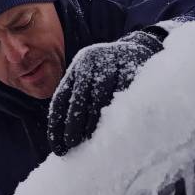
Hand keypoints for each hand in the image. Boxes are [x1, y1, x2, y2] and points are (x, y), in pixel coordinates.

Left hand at [48, 28, 166, 155]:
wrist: (138, 48)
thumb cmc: (109, 75)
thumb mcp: (90, 81)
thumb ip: (78, 103)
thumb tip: (65, 139)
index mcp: (77, 69)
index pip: (61, 100)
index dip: (56, 125)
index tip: (57, 146)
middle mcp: (90, 63)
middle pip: (78, 99)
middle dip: (72, 125)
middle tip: (70, 144)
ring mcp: (111, 64)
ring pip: (99, 98)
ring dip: (93, 121)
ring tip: (89, 140)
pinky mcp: (132, 68)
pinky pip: (122, 94)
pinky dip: (116, 112)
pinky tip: (112, 128)